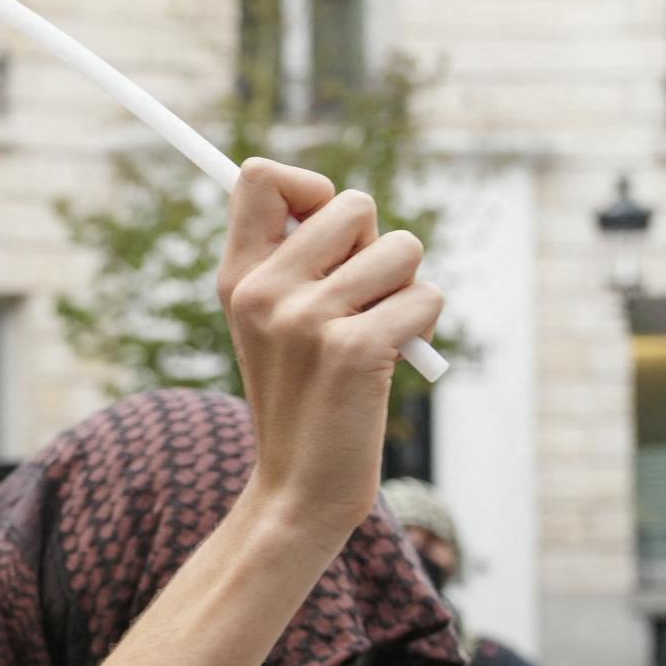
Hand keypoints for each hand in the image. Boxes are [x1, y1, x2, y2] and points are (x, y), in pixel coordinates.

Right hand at [217, 163, 442, 553]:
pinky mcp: (354, 351)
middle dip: (376, 247)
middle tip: (358, 303)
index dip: (310, 188)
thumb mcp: (273, 324)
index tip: (326, 235)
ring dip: (406, 289)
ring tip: (376, 334)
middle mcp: (265, 292)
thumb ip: (295, 260)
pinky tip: (392, 360)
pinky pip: (426, 297)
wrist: (300, 490)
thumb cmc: (302, 398)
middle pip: (353, 204)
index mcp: (238, 278)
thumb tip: (342, 203)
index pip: (261, 176)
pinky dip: (423, 326)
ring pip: (402, 249)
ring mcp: (307, 321)